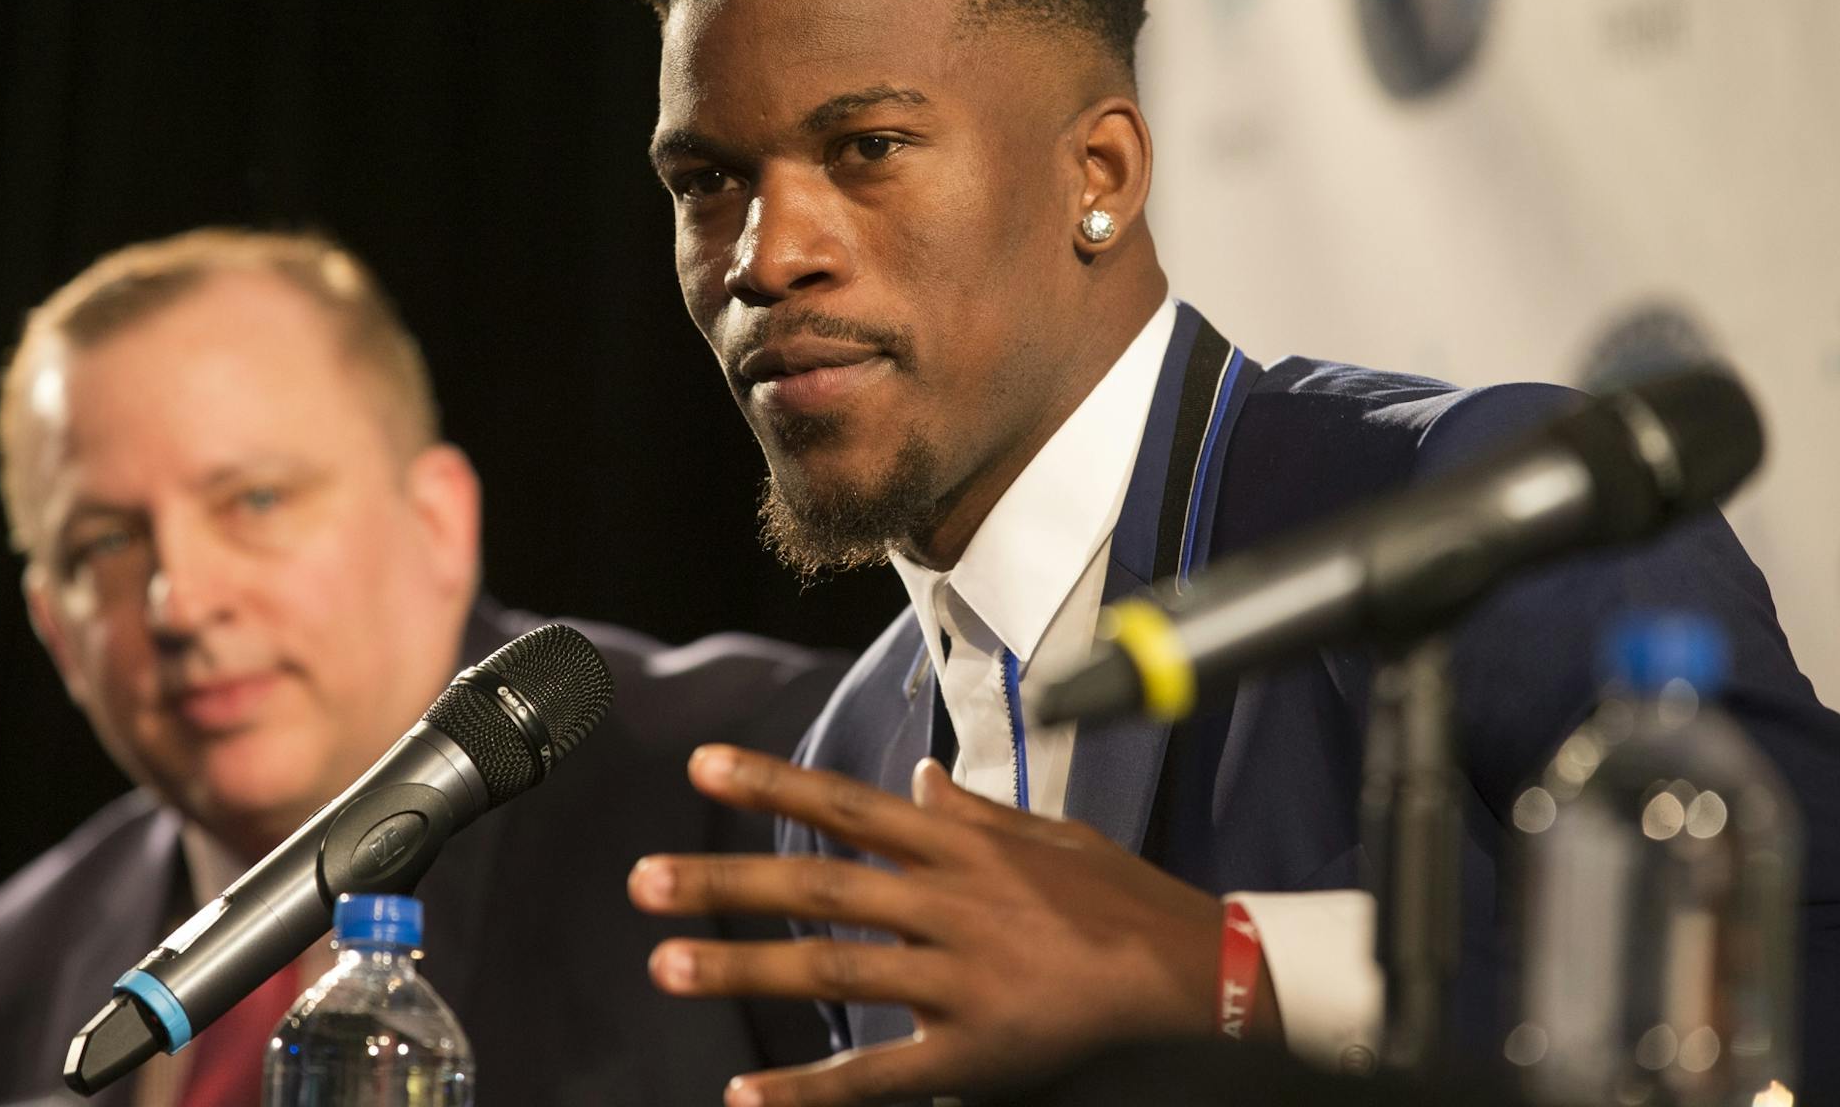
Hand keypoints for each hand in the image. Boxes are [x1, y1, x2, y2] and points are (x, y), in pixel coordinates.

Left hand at [628, 744, 1278, 1105]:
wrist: (1196, 971)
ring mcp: (960, 978)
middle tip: (643, 880)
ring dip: (747, 966)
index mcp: (963, 847)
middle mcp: (950, 903)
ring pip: (838, 969)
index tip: (701, 766)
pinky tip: (746, 1093)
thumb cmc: (1123, 899)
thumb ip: (974, 813)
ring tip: (667, 964)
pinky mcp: (976, 1051)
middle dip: (729, 881)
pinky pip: (882, 1074)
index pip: (849, 807)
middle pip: (822, 886)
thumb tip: (920, 777)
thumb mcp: (1049, 836)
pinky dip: (812, 1088)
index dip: (773, 784)